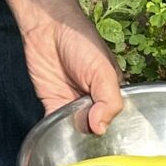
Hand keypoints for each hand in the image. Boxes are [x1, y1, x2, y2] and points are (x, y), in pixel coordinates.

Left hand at [20, 12, 124, 131]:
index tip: (105, 136)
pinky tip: (56, 138)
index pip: (117, 119)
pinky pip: (56, 126)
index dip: (112, 129)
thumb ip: (109, 100)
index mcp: (112, 93)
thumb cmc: (81, 42)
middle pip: (97, 129)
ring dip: (74, 137)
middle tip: (87, 136)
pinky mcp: (53, 104)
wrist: (47, 27)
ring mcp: (73, 105)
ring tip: (73, 137)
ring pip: (77, 131)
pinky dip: (55, 134)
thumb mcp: (103, 70)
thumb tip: (100, 128)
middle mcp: (95, 102)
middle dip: (93, 136)